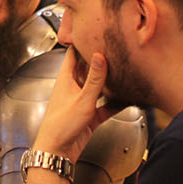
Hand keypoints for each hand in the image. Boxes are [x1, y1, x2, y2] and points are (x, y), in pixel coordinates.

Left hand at [33, 47, 116, 163]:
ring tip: (124, 73)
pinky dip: (114, 103)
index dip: (83, 42)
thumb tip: (99, 55)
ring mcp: (81, 102)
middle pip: (88, 69)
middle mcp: (73, 88)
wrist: (57, 152)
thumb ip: (94, 78)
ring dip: (109, 83)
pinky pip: (104, 106)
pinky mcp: (88, 116)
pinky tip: (126, 101)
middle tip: (116, 50)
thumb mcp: (82, 99)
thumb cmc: (61, 126)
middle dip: (101, 61)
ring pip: (98, 88)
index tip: (94, 31)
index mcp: (66, 79)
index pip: (73, 54)